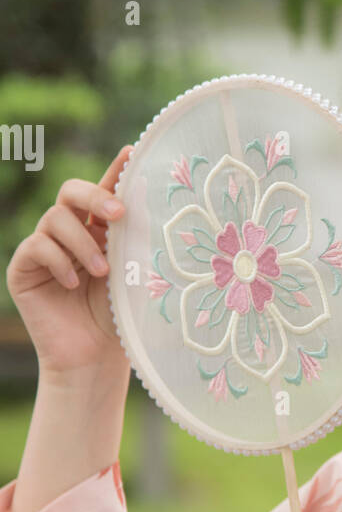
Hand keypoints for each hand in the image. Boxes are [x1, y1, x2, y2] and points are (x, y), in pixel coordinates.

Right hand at [6, 145, 132, 376]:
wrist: (94, 359)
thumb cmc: (119, 319)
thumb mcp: (131, 273)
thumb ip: (134, 237)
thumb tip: (148, 194)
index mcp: (98, 231)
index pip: (104, 192)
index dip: (115, 170)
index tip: (133, 152)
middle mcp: (69, 234)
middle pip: (72, 192)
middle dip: (96, 196)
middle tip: (119, 214)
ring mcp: (43, 249)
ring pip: (55, 218)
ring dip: (82, 242)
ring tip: (102, 271)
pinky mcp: (23, 269)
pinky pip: (36, 246)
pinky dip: (58, 260)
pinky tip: (74, 283)